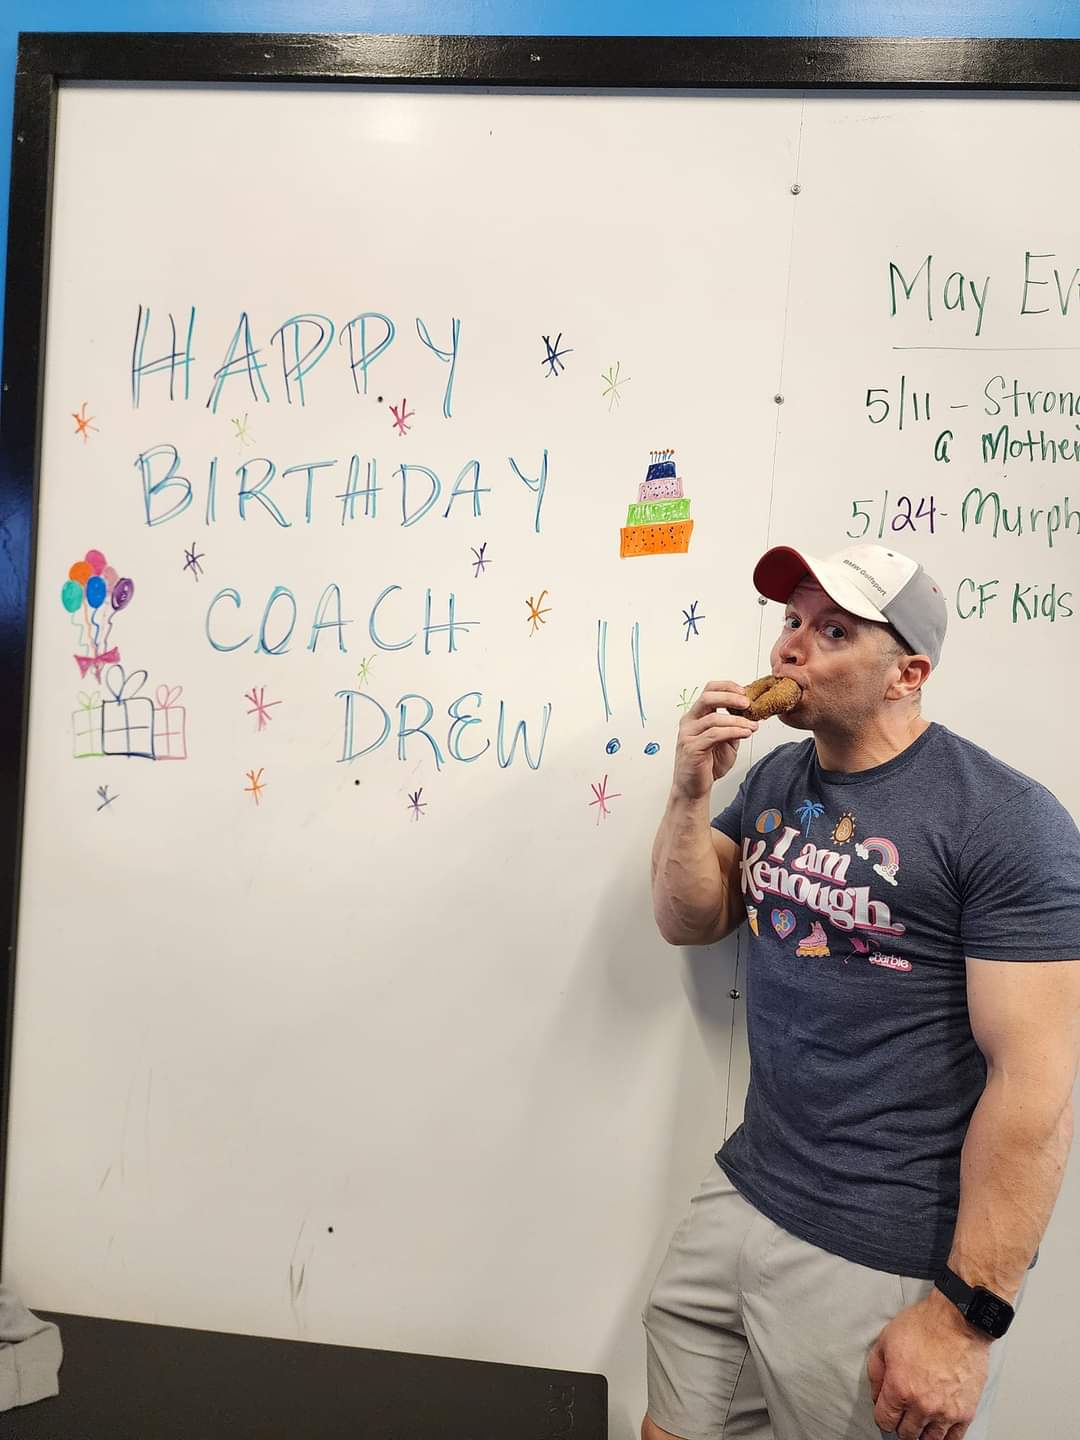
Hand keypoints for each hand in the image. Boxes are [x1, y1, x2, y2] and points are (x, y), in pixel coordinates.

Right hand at [671, 681, 757, 800]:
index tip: (744, 691)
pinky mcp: (691, 747)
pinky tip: (745, 733)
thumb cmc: (707, 765)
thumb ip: (734, 728)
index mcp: (697, 716)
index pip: (709, 691)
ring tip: (752, 726)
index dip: (726, 687)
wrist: (694, 788)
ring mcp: (688, 734)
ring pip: (713, 718)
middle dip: (730, 697)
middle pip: (707, 698)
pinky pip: (714, 735)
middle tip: (747, 703)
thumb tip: (750, 716)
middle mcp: (690, 722)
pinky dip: (733, 732)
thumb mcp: (727, 742)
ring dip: (737, 720)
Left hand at [867, 1295, 991, 1439]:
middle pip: (906, 1433)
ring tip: (921, 1420)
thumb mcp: (886, 1340)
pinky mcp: (966, 1412)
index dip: (883, 1417)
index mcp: (899, 1388)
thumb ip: (876, 1372)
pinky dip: (944, 1437)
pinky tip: (939, 1428)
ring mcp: (945, 1411)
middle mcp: (922, 1405)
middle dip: (901, 1424)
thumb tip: (876, 1395)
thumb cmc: (924, 1326)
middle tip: (904, 1414)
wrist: (958, 1321)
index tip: (887, 1412)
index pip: (884, 1420)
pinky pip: (954, 1439)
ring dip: (922, 1432)